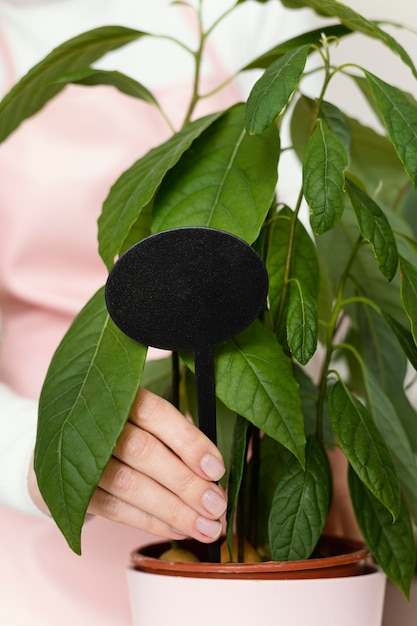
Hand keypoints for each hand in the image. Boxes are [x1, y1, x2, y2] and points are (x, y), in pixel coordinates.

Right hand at [86, 388, 226, 542]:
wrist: (59, 447)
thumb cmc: (119, 430)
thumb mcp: (143, 419)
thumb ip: (175, 437)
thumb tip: (214, 474)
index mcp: (120, 394)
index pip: (157, 414)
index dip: (189, 442)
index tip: (216, 469)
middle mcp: (95, 421)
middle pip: (144, 451)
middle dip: (186, 483)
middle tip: (218, 507)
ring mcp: (79, 456)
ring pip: (130, 485)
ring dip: (173, 510)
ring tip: (207, 527)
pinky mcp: (72, 490)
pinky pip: (114, 509)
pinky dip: (150, 522)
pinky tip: (178, 529)